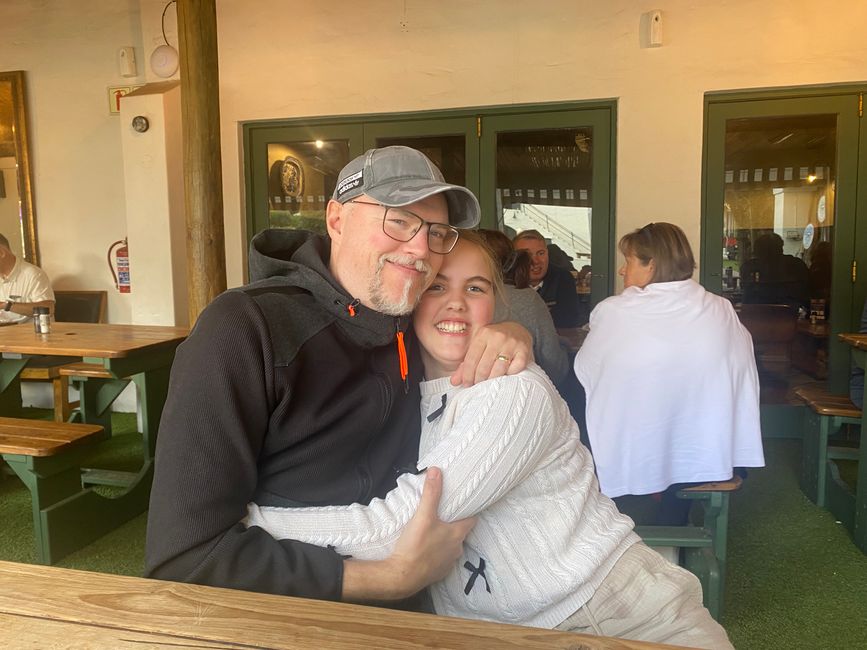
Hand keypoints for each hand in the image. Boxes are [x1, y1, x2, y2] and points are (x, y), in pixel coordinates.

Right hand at [341, 467, 474, 600]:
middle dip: (455, 525)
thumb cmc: (415, 545)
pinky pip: (441, 560)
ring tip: (434, 532)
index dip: (470, 511)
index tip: (467, 504)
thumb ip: (431, 493)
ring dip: (445, 541)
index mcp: (457, 534)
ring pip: (451, 548)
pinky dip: (436, 555)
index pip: (472, 520)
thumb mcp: (423, 515)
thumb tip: (436, 470)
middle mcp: (457, 549)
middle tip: (445, 515)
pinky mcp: (438, 573)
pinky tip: (426, 550)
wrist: (402, 576)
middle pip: (461, 533)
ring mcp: (448, 563)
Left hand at [450, 321, 531, 385]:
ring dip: (492, 380)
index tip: (467, 384)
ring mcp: (512, 343)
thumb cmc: (493, 342)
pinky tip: (505, 375)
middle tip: (477, 385)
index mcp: (483, 334)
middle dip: (478, 379)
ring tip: (488, 383)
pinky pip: (514, 369)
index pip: (471, 359)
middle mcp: (497, 336)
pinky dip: (509, 375)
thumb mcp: (478, 347)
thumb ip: (466, 364)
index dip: (467, 375)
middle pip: (484, 366)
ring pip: (498, 369)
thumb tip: (454, 382)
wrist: (517, 330)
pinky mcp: (524, 350)